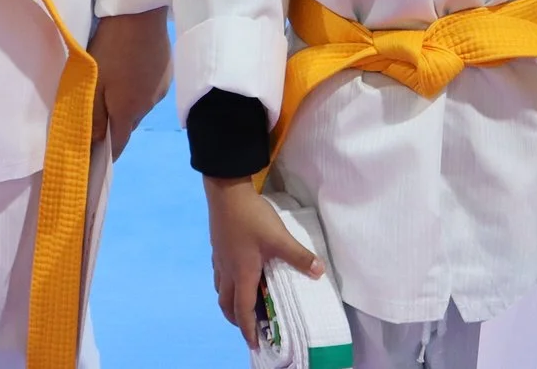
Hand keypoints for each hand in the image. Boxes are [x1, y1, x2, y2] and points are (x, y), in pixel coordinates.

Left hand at [87, 7, 170, 155]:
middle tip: (100, 110)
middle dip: (115, 124)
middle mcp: (149, 106)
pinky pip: (150, 90)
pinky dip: (140, 88)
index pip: (118, 145)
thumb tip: (95, 144)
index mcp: (129, 111)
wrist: (140, 13)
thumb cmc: (111, 48)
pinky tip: (132, 69)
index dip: (106, 155)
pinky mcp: (168, 74)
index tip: (96, 159)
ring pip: (140, 106)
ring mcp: (161, 90)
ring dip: (128, 103)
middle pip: (129, 124)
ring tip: (116, 85)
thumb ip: (93, 115)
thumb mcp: (94, 82)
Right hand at [203, 176, 323, 346]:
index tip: (254, 344)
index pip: (243, 310)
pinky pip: (219, 274)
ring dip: (230, 302)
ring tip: (243, 303)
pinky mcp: (217, 247)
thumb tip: (319, 272)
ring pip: (221, 289)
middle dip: (237, 319)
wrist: (226, 192)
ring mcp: (220, 259)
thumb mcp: (279, 238)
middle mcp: (228, 271)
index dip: (248, 329)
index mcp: (243, 274)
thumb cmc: (252, 218)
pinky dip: (227, 283)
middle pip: (227, 305)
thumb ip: (299, 256)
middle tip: (249, 326)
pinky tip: (236, 274)